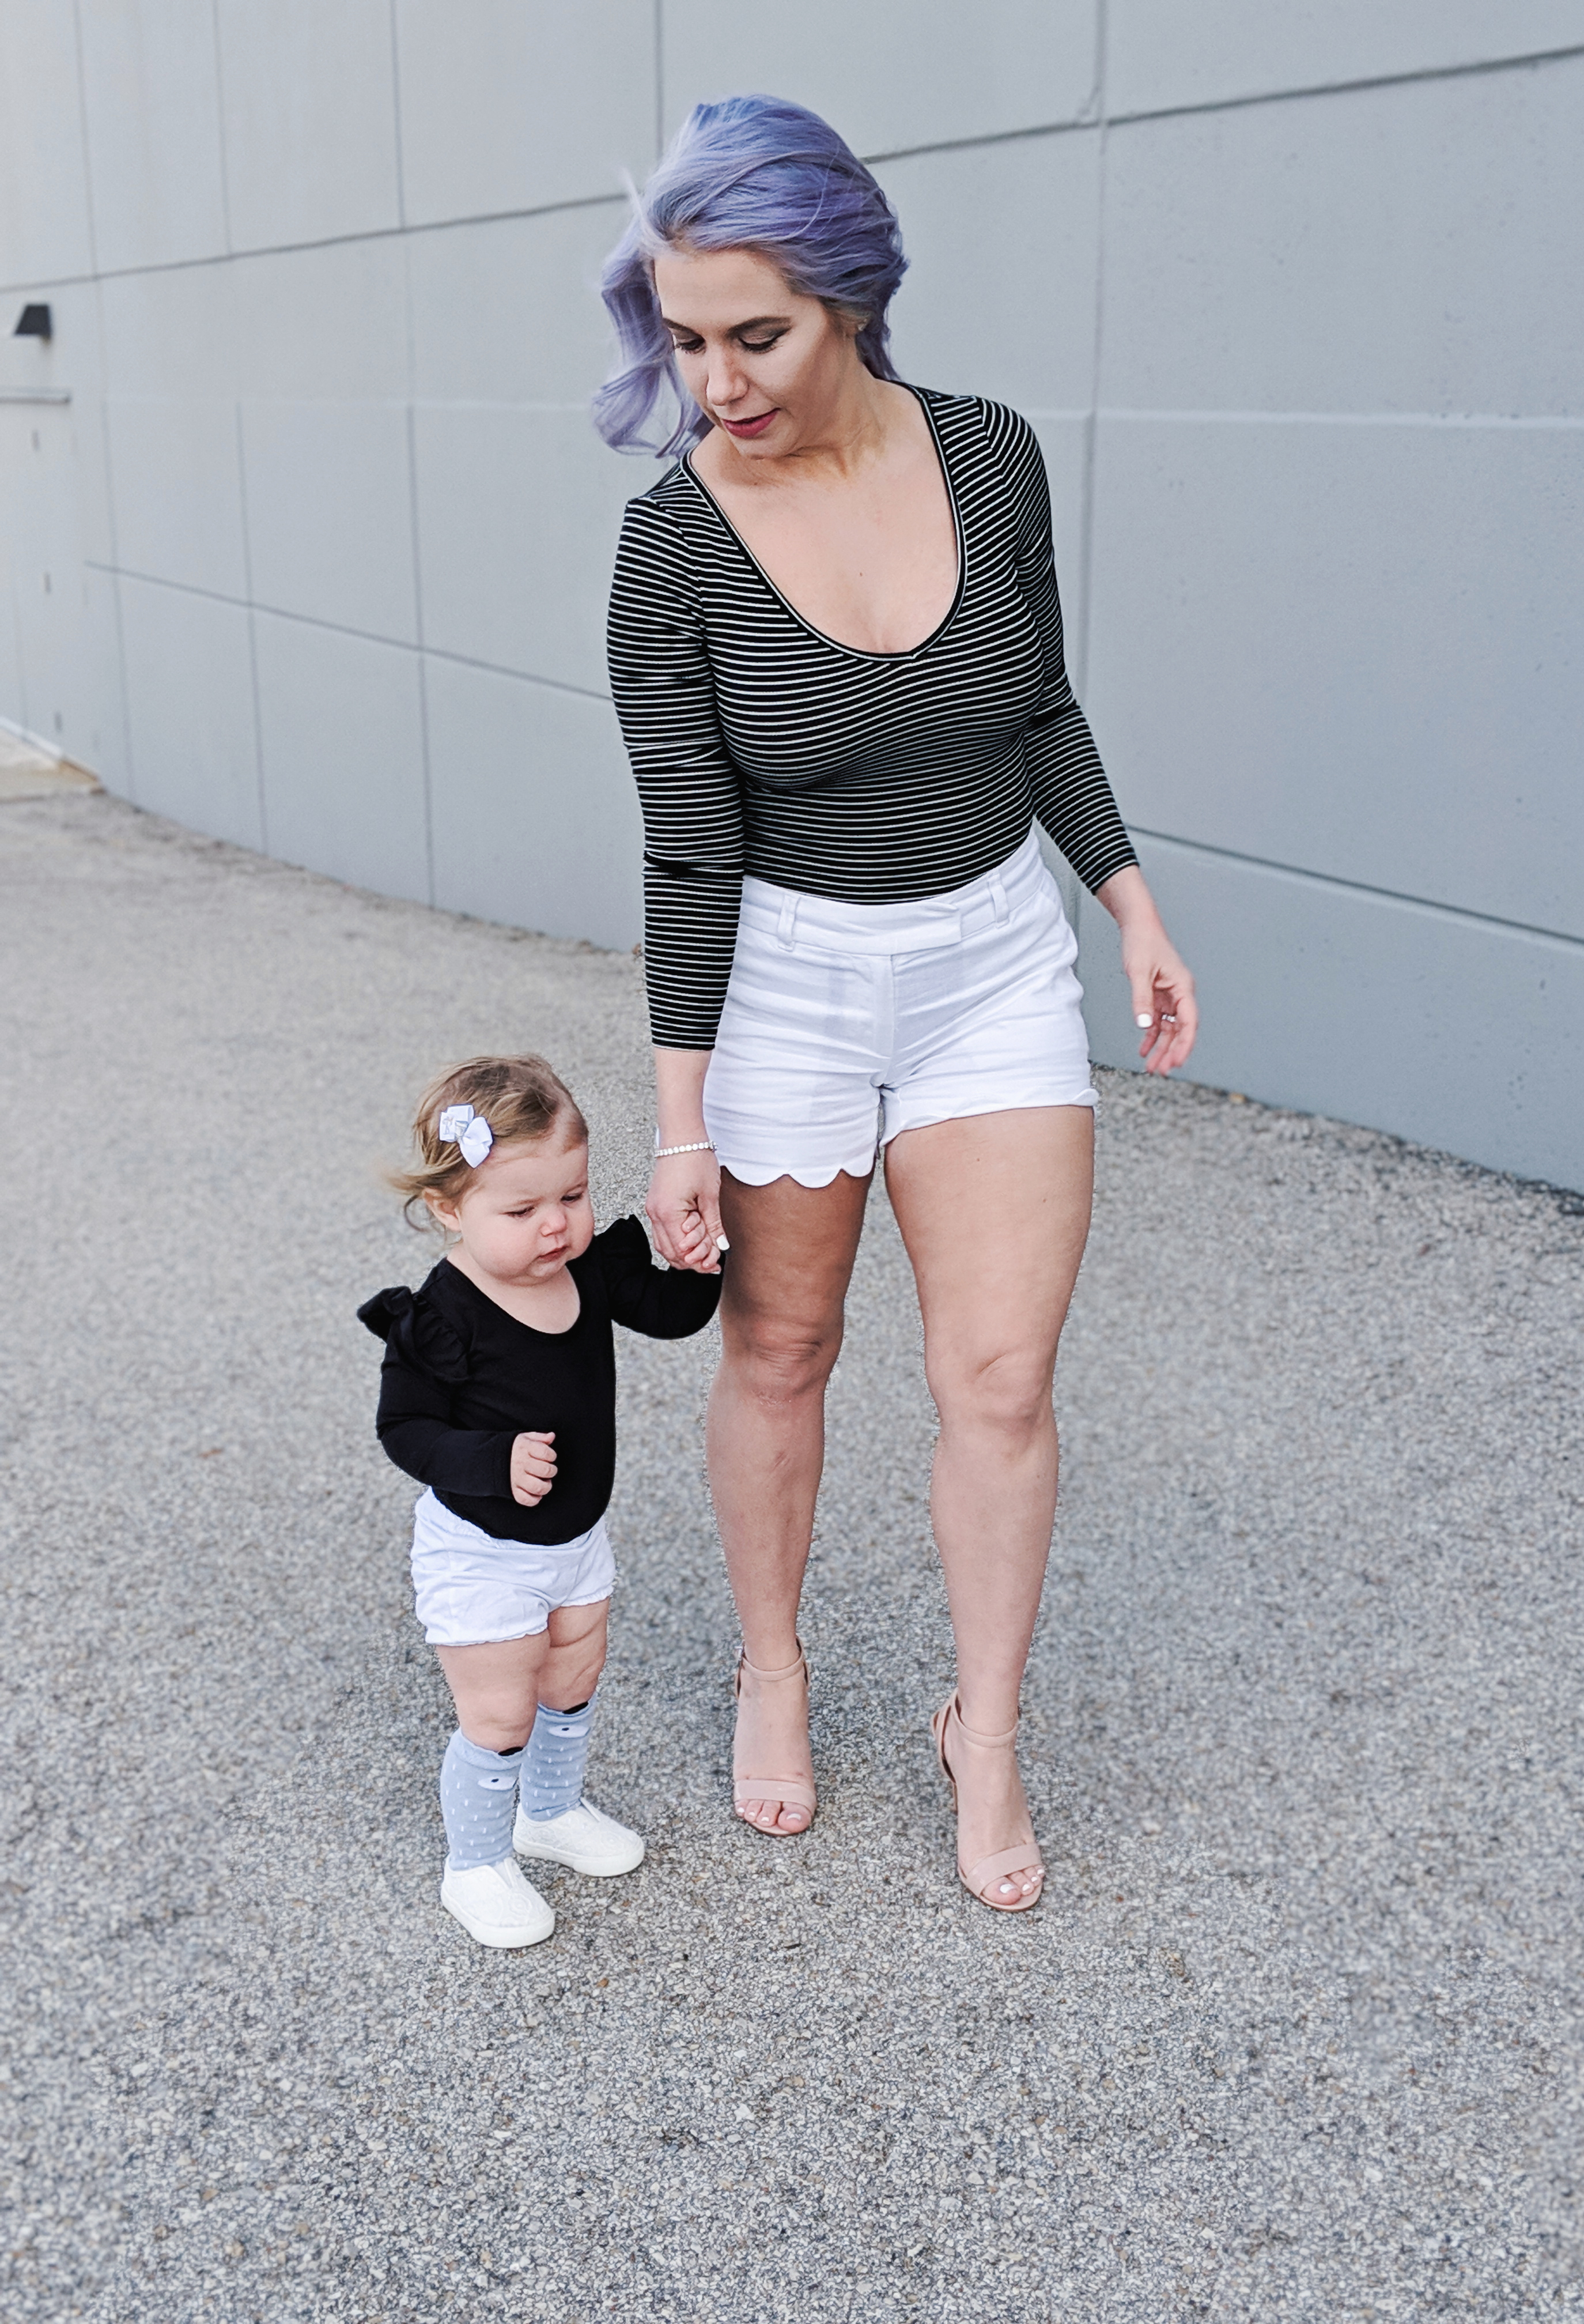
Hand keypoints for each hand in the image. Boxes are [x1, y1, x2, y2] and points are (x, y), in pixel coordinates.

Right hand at [509, 1431, 555, 1506]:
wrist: (493, 1459)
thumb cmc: (516, 1449)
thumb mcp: (526, 1438)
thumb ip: (540, 1437)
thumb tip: (552, 1436)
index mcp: (524, 1448)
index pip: (546, 1453)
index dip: (552, 1455)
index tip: (549, 1456)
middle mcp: (520, 1464)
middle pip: (545, 1470)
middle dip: (552, 1471)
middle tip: (548, 1470)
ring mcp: (516, 1478)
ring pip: (538, 1487)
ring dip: (546, 1486)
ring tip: (544, 1482)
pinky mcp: (513, 1491)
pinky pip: (526, 1500)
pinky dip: (535, 1499)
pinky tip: (536, 1492)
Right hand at [646, 1148, 726, 1273]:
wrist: (681, 1137)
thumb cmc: (695, 1159)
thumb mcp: (710, 1195)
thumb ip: (713, 1224)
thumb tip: (720, 1246)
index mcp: (668, 1213)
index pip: (683, 1251)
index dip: (700, 1260)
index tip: (716, 1263)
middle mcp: (655, 1214)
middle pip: (671, 1253)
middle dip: (693, 1260)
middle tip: (713, 1262)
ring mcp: (653, 1210)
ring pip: (665, 1246)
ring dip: (685, 1253)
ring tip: (706, 1252)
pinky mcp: (656, 1205)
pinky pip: (663, 1234)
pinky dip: (677, 1242)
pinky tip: (694, 1241)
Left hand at [1121, 917, 1197, 1075]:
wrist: (1138, 927)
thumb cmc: (1143, 943)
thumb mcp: (1139, 972)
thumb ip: (1142, 1000)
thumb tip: (1145, 1025)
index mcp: (1183, 987)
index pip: (1189, 1022)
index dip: (1185, 1044)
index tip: (1177, 1062)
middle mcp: (1180, 994)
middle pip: (1181, 1030)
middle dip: (1172, 1052)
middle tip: (1162, 1070)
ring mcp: (1170, 996)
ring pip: (1169, 1029)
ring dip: (1162, 1048)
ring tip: (1152, 1067)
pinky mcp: (1158, 996)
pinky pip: (1158, 1021)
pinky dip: (1152, 1036)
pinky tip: (1144, 1049)